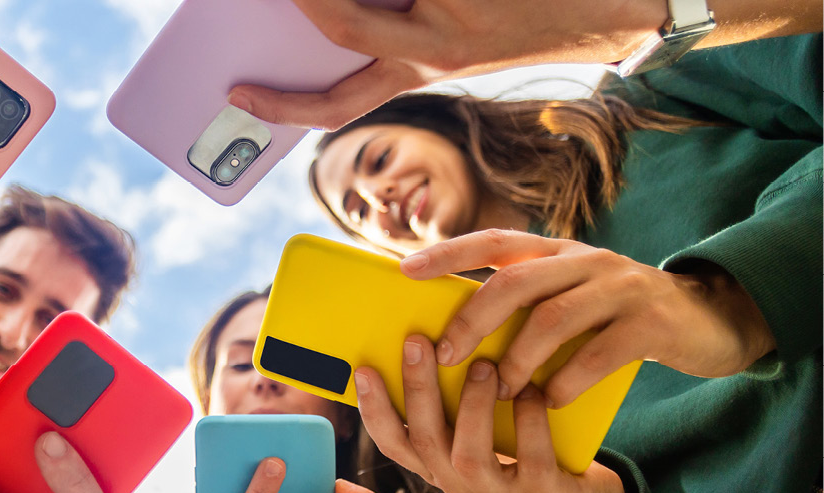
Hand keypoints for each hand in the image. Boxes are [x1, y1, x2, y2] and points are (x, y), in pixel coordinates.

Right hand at [226, 0, 665, 129]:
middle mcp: (436, 43)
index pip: (342, 103)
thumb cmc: (542, 17)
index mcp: (428, 69)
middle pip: (339, 23)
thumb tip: (331, 10)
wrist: (628, 2)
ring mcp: (452, 0)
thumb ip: (401, 31)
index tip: (241, 97)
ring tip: (401, 7)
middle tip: (285, 0)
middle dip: (306, 4)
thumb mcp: (465, 43)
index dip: (284, 105)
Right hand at [353, 337, 625, 492]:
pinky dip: (527, 418)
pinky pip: (529, 456)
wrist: (580, 487)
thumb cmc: (523, 440)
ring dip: (471, 406)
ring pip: (468, 456)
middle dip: (418, 389)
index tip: (364, 369)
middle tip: (419, 342)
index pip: (393, 442)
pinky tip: (531, 390)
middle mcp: (459, 487)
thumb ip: (453, 396)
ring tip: (483, 365)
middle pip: (423, 442)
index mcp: (439, 466)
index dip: (375, 407)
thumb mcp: (482, 420)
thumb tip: (434, 334)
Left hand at [398, 229, 775, 407]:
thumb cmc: (619, 316)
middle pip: (516, 281)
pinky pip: (598, 352)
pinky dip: (567, 381)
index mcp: (557, 252)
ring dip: (517, 359)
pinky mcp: (650, 322)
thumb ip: (527, 305)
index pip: (494, 242)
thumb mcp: (572, 297)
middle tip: (446, 356)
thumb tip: (455, 333)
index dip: (447, 253)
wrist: (709, 320)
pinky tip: (549, 402)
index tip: (404, 270)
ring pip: (552, 318)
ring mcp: (620, 287)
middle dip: (473, 319)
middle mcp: (586, 259)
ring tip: (498, 389)